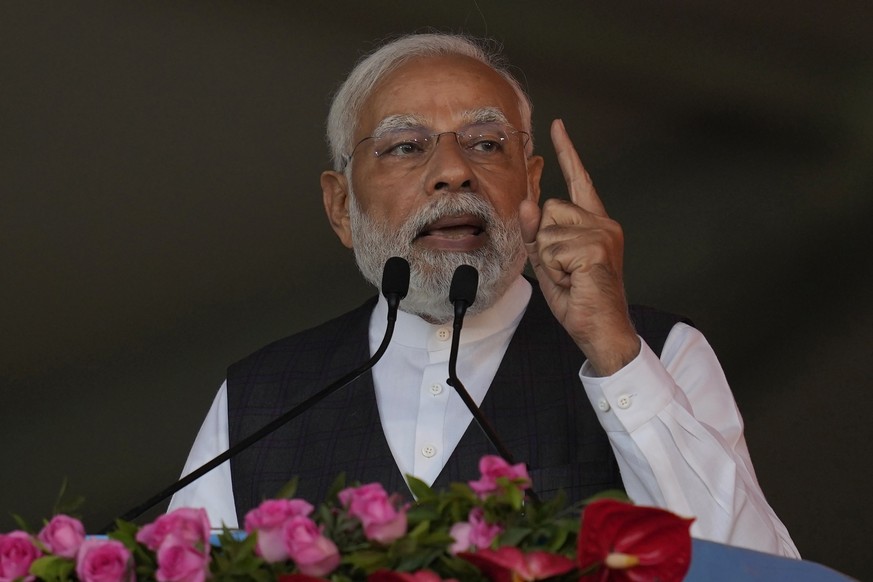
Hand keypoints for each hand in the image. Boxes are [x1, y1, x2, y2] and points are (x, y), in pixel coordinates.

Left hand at [519, 119, 639, 375]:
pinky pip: (551, 248)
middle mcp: (602, 222)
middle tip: (565, 270)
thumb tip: (528, 203)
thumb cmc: (579, 297)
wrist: (601, 329)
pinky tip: (574, 281)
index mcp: (594, 222)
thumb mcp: (549, 262)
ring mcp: (602, 233)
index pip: (579, 179)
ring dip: (549, 259)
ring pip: (547, 230)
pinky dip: (555, 270)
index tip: (557, 126)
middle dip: (544, 242)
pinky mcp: (595, 247)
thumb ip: (537, 233)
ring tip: (571, 277)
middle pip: (549, 209)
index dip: (567, 152)